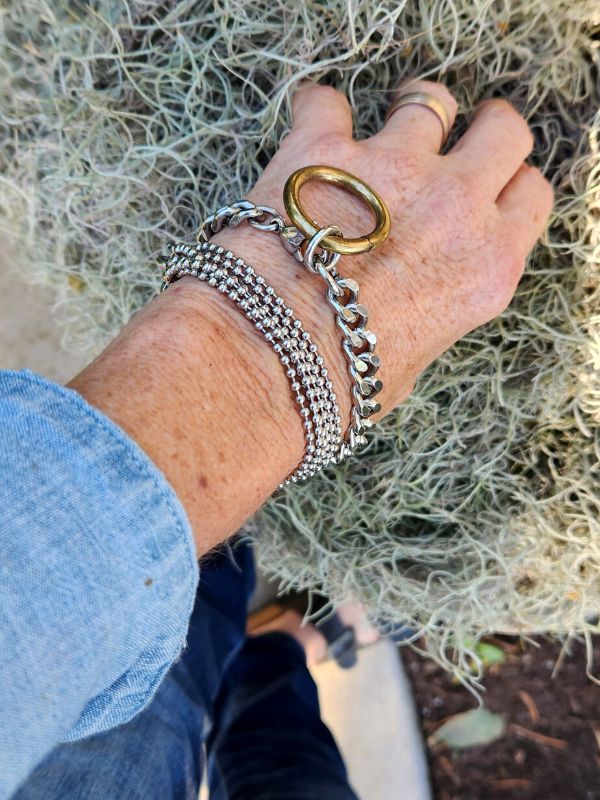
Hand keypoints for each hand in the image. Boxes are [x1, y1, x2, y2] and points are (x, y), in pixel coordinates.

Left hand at [212, 79, 552, 418]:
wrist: (266, 362)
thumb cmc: (336, 384)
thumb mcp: (412, 361)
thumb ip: (431, 313)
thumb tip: (413, 301)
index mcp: (485, 267)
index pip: (530, 197)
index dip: (508, 186)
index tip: (488, 185)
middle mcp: (452, 208)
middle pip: (503, 131)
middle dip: (482, 129)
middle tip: (450, 143)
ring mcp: (392, 169)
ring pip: (428, 101)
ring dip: (409, 111)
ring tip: (379, 134)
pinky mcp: (323, 150)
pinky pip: (326, 102)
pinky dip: (316, 114)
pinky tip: (307, 136)